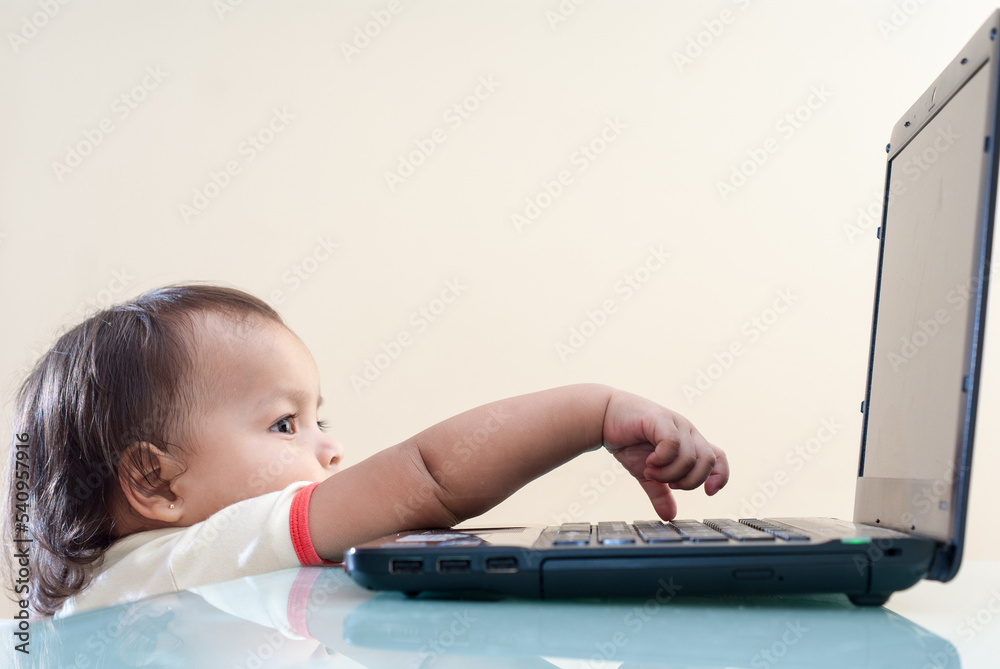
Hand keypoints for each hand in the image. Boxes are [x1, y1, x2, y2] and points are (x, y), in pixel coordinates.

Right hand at [601, 389, 727, 520]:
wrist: (605, 418)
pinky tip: (649, 462)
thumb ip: (660, 492)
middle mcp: (688, 432)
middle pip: (708, 461)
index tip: (708, 493)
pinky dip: (662, 460)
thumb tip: (670, 516)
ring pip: (689, 457)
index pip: (719, 458)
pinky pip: (672, 444)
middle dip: (689, 481)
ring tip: (651, 472)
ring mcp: (676, 424)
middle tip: (668, 484)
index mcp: (690, 442)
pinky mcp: (660, 419)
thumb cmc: (629, 441)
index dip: (720, 476)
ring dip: (669, 473)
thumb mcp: (648, 473)